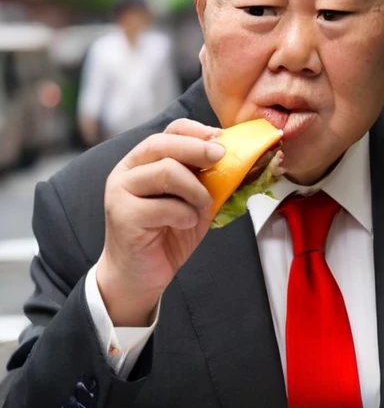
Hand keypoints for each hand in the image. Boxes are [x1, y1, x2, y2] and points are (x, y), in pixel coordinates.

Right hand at [96, 119, 224, 325]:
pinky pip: (164, 206)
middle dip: (197, 148)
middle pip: (162, 144)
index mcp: (143, 161)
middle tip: (221, 156)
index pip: (168, 131)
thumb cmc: (166, 235)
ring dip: (195, 189)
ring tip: (201, 206)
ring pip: (165, 171)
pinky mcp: (123, 215)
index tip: (221, 139)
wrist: (139, 276)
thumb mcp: (193, 201)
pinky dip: (185, 215)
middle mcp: (127, 171)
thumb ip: (206, 180)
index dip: (196, 131)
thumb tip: (238, 161)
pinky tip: (184, 224)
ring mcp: (121, 192)